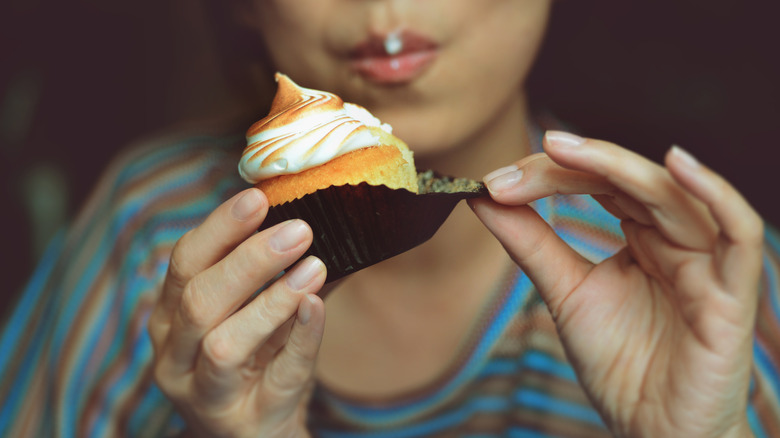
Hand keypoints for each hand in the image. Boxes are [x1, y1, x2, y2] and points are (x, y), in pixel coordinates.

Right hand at [147, 188, 326, 437]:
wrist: (258, 434)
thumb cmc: (254, 361)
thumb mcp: (246, 313)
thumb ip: (260, 274)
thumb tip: (299, 216)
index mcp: (171, 319)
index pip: (184, 264)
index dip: (220, 228)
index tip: (257, 198)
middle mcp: (176, 358)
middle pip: (199, 300)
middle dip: (249, 259)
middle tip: (298, 229)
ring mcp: (206, 395)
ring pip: (225, 344)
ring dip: (272, 300)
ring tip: (314, 267)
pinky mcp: (247, 421)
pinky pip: (277, 378)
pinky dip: (300, 339)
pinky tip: (318, 306)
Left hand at [470, 131, 762, 437]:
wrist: (651, 429)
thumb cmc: (620, 364)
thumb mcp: (565, 292)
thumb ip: (531, 243)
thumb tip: (484, 198)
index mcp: (643, 236)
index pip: (599, 183)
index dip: (549, 175)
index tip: (495, 182)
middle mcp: (676, 239)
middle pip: (629, 179)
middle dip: (572, 165)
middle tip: (519, 166)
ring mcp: (706, 261)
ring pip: (672, 194)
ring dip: (618, 165)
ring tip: (564, 149)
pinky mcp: (732, 293)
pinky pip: (739, 233)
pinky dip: (714, 194)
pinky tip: (677, 165)